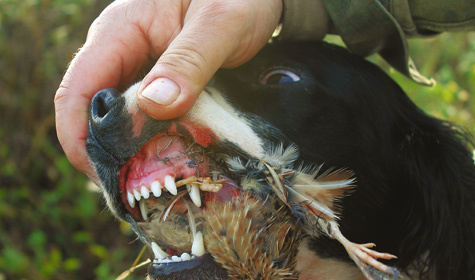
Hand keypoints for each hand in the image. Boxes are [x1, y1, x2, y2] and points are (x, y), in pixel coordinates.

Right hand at [54, 0, 282, 179]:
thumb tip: (155, 106)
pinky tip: (166, 159)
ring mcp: (138, 66)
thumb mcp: (220, 24)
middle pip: (91, 110)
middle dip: (104, 152)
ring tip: (149, 181)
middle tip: (132, 190)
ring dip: (128, 150)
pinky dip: (148, 139)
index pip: (76, 89)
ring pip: (117, 116)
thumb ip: (189, 61)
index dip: (78, 137)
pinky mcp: (158, 79)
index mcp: (119, 30)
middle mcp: (120, 50)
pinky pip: (142, 114)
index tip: (102, 176)